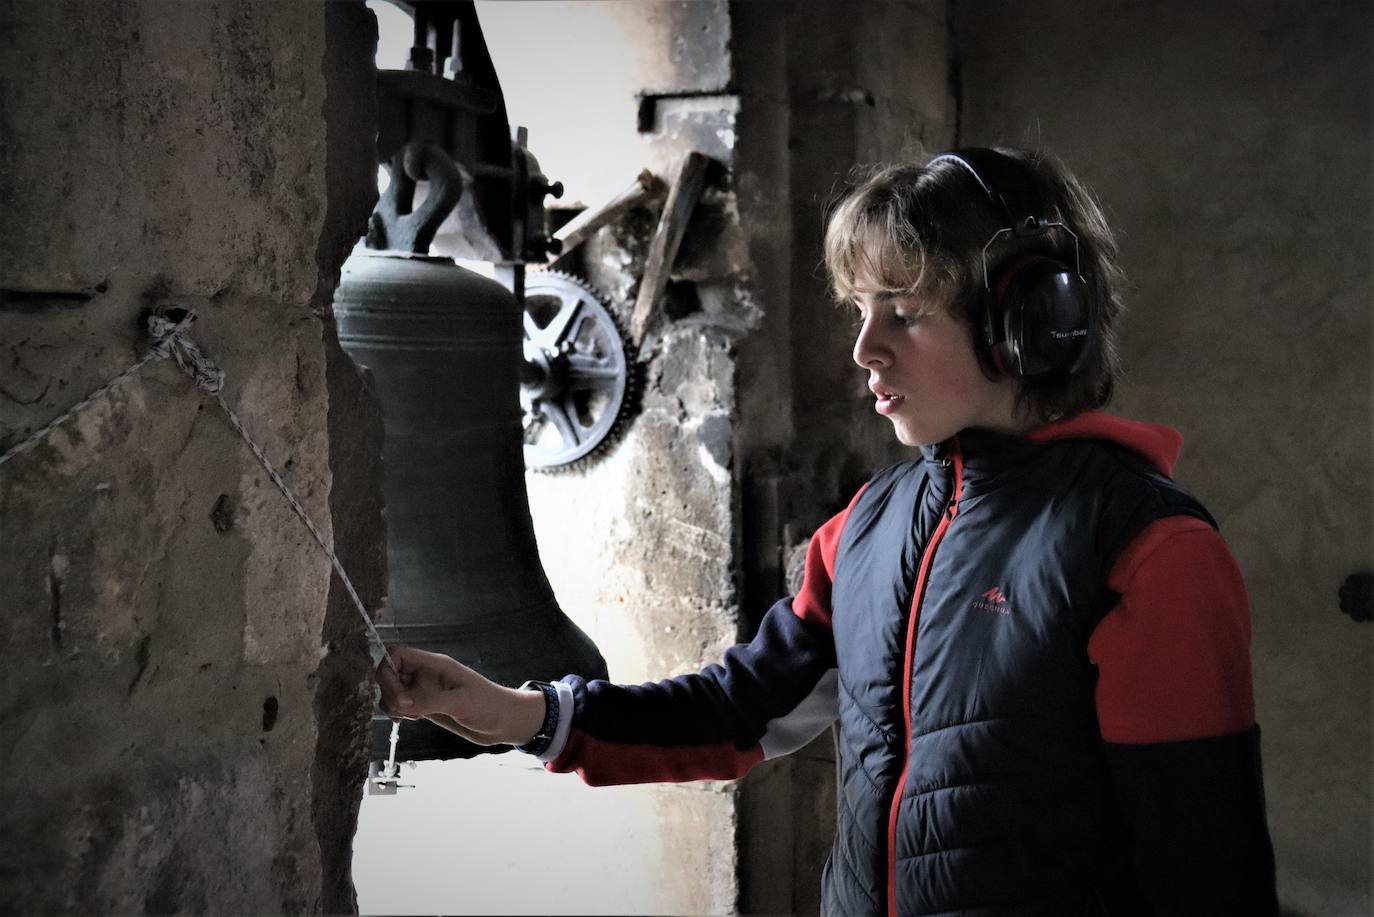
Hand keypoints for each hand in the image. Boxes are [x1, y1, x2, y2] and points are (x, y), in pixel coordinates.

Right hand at [375, 646, 546, 746]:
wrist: (505, 722)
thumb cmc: (489, 706)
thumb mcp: (460, 703)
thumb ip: (429, 702)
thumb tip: (399, 703)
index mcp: (435, 665)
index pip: (398, 655)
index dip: (387, 670)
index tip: (396, 694)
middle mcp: (426, 675)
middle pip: (390, 673)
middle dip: (389, 692)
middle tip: (404, 711)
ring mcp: (425, 691)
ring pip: (394, 692)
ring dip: (393, 705)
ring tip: (412, 717)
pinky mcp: (426, 707)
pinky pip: (402, 706)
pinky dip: (399, 713)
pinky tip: (414, 720)